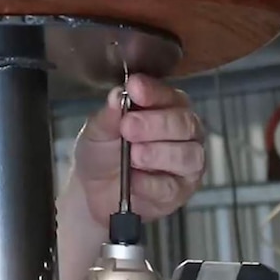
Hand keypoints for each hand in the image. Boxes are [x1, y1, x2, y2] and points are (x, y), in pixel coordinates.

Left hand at [72, 74, 204, 225]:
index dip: (153, 92)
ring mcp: (185, 162)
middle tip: (128, 126)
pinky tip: (132, 180)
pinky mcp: (179, 191)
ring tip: (133, 155)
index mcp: (165, 108)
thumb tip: (116, 95)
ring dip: (157, 153)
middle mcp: (183, 132)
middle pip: (184, 123)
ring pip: (187, 155)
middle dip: (155, 124)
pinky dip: (149, 183)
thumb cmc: (102, 153)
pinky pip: (172, 186)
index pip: (167, 95)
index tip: (135, 89)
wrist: (92, 190)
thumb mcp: (97, 131)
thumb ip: (109, 114)